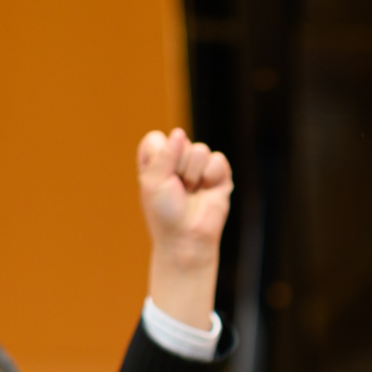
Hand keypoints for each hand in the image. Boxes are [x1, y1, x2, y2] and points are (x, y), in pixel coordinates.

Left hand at [138, 128, 232, 327]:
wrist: (186, 238)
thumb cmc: (165, 213)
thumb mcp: (153, 181)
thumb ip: (163, 154)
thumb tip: (179, 133)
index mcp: (157, 161)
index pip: (156, 139)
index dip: (158, 157)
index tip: (157, 179)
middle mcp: (178, 161)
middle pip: (181, 142)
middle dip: (178, 168)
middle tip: (177, 190)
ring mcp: (199, 167)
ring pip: (200, 150)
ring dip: (194, 175)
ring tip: (192, 192)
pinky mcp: (219, 175)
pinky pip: (217, 160)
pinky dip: (211, 176)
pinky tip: (207, 190)